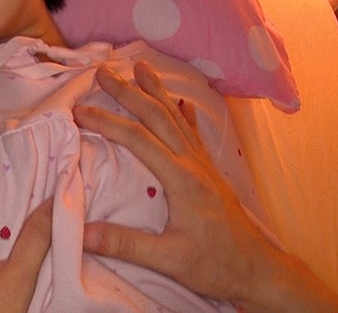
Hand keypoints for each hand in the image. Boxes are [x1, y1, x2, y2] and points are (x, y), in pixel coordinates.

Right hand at [73, 62, 337, 312]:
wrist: (259, 271)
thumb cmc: (215, 265)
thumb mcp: (169, 260)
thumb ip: (126, 244)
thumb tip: (82, 233)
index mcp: (181, 178)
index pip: (137, 139)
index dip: (106, 122)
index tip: (78, 110)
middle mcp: (193, 163)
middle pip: (157, 117)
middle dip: (129, 91)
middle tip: (104, 71)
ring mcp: (203, 166)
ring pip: (176, 118)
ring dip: (156, 91)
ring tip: (141, 67)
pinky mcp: (209, 173)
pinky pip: (193, 132)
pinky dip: (184, 113)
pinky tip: (182, 102)